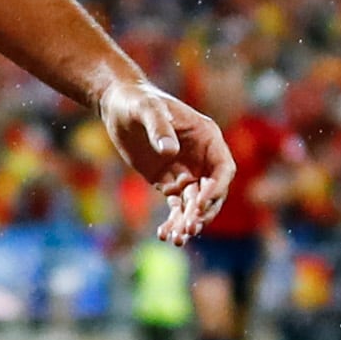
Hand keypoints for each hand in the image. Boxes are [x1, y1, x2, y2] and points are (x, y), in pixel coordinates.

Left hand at [99, 75, 232, 242]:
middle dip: (203, 211)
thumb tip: (170, 152)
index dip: (216, 188)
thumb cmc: (138, 100)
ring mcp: (185, 171)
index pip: (223, 169)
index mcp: (207, 138)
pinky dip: (172, 220)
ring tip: (178, 239)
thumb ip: (160, 127)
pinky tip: (165, 235)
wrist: (117, 104)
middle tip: (190, 227)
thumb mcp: (148, 108)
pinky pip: (175, 205)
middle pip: (213, 192)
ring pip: (194, 203)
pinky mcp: (166, 181)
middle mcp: (201, 158)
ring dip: (188, 221)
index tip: (199, 203)